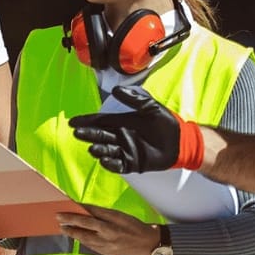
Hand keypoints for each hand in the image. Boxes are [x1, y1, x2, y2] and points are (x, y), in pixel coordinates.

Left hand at [55, 204, 164, 254]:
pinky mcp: (107, 254)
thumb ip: (102, 213)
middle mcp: (107, 237)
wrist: (148, 245)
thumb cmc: (135, 227)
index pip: (87, 219)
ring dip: (74, 234)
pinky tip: (79, 238)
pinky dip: (84, 241)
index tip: (61, 213)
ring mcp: (106, 247)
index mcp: (110, 225)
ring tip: (65, 229)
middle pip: (83, 230)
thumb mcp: (119, 215)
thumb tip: (86, 209)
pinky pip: (92, 247)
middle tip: (59, 221)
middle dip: (69, 225)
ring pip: (85, 240)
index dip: (72, 216)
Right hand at [70, 85, 202, 173]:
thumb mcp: (151, 106)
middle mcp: (120, 136)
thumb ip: (134, 99)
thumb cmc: (166, 122)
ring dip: (98, 149)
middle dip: (88, 134)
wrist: (181, 140)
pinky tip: (104, 160)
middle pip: (99, 135)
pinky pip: (117, 165)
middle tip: (78, 133)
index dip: (86, 121)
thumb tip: (115, 90)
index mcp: (121, 121)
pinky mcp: (132, 163)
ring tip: (93, 147)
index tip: (73, 121)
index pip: (99, 121)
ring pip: (106, 150)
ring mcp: (125, 150)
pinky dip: (110, 164)